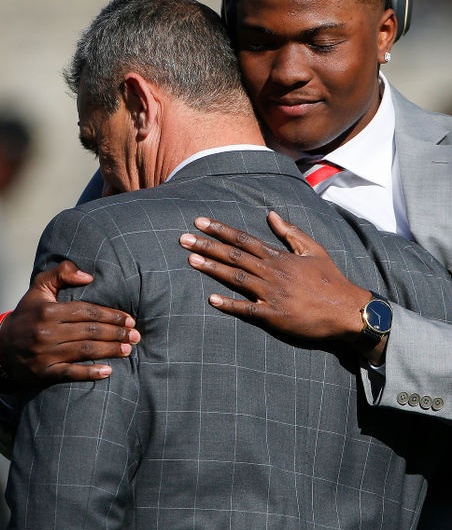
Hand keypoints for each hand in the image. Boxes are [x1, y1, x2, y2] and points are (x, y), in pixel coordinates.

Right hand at [0, 261, 139, 384]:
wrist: (2, 347)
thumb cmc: (28, 313)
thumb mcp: (39, 287)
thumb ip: (62, 273)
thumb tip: (89, 276)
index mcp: (49, 310)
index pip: (86, 312)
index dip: (110, 315)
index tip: (129, 319)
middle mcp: (47, 332)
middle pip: (90, 332)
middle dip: (116, 333)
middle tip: (135, 335)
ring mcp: (45, 354)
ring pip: (85, 351)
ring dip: (110, 350)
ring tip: (128, 349)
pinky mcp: (44, 373)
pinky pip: (71, 373)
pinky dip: (90, 373)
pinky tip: (108, 372)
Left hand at [180, 212, 381, 355]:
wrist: (347, 310)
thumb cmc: (330, 279)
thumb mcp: (313, 249)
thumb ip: (290, 232)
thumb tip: (270, 214)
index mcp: (279, 256)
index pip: (243, 239)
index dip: (220, 230)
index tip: (200, 222)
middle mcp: (272, 272)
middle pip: (234, 256)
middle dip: (207, 246)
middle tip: (183, 239)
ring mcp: (271, 294)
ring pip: (236, 278)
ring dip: (212, 269)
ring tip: (191, 260)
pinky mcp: (274, 315)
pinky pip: (247, 309)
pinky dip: (229, 304)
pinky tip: (211, 299)